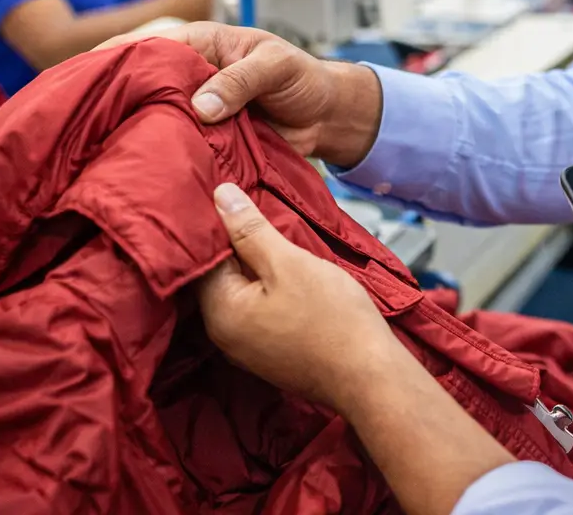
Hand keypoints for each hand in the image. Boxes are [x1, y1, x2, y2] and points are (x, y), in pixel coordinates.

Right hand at [99, 22, 381, 165]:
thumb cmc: (303, 78)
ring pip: (148, 121)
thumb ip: (241, 80)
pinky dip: (155, 159)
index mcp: (197, 46)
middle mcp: (186, 78)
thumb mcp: (276, 66)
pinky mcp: (200, 144)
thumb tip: (201, 106)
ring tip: (87, 151)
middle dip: (107, 102)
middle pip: (135, 87)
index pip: (145, 47)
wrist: (327, 117)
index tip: (83, 80)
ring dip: (126, 133)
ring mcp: (190, 113)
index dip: (112, 61)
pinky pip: (172, 149)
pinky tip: (130, 172)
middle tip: (74, 124)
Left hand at [198, 182, 402, 410]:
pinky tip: (293, 281)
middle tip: (267, 217)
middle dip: (242, 247)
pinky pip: (258, 314)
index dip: (223, 225)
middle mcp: (222, 334)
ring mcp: (245, 350)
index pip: (203, 255)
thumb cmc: (332, 317)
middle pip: (222, 277)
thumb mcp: (290, 263)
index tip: (244, 201)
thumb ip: (251, 230)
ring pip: (243, 295)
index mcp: (219, 310)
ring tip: (284, 246)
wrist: (368, 376)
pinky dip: (269, 293)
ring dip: (258, 271)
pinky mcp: (268, 357)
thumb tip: (219, 195)